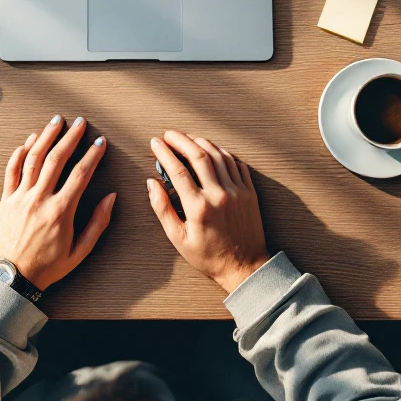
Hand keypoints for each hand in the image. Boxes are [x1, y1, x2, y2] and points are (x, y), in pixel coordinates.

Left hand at [0, 115, 115, 290]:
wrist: (13, 276)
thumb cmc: (48, 265)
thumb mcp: (80, 251)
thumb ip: (98, 223)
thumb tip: (111, 198)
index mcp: (60, 212)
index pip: (80, 174)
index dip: (92, 155)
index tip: (100, 142)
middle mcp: (39, 200)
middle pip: (56, 159)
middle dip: (70, 137)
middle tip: (80, 122)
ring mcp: (20, 198)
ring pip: (33, 159)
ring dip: (46, 136)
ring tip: (56, 121)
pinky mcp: (6, 199)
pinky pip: (12, 170)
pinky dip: (20, 152)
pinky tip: (30, 140)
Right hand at [147, 131, 269, 293]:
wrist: (244, 267)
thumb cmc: (208, 256)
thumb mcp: (178, 238)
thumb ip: (162, 209)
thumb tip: (151, 183)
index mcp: (198, 207)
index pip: (177, 170)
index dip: (164, 152)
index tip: (155, 143)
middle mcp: (219, 195)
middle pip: (198, 155)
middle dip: (181, 139)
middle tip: (168, 134)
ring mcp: (237, 191)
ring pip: (218, 155)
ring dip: (201, 142)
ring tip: (187, 138)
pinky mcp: (249, 192)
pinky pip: (235, 163)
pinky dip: (221, 152)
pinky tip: (211, 150)